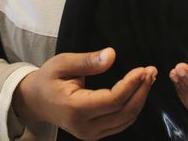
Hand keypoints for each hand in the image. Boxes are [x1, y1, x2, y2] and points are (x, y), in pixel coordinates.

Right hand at [13, 47, 155, 139]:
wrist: (36, 101)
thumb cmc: (48, 79)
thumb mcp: (62, 63)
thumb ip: (88, 61)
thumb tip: (112, 55)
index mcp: (75, 109)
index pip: (113, 100)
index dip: (131, 85)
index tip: (143, 69)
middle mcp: (85, 127)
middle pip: (124, 113)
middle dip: (141, 92)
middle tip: (151, 71)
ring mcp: (90, 135)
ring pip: (125, 121)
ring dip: (140, 99)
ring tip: (148, 78)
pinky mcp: (95, 134)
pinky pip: (121, 123)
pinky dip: (133, 107)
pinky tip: (138, 90)